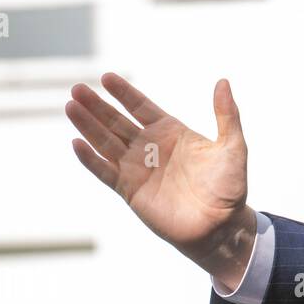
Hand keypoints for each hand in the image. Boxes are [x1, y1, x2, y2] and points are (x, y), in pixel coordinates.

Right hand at [65, 73, 254, 280]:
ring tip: (71, 106)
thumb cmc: (229, 187)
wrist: (221, 225)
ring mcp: (138, 168)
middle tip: (76, 88)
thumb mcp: (233, 146)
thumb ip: (227, 114)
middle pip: (117, 122)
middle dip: (97, 106)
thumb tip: (223, 82)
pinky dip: (90, 159)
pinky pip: (105, 172)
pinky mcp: (130, 190)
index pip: (141, 107)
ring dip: (88, 126)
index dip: (124, 93)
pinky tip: (76, 143)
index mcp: (172, 132)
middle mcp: (150, 147)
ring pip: (106, 142)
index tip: (106, 77)